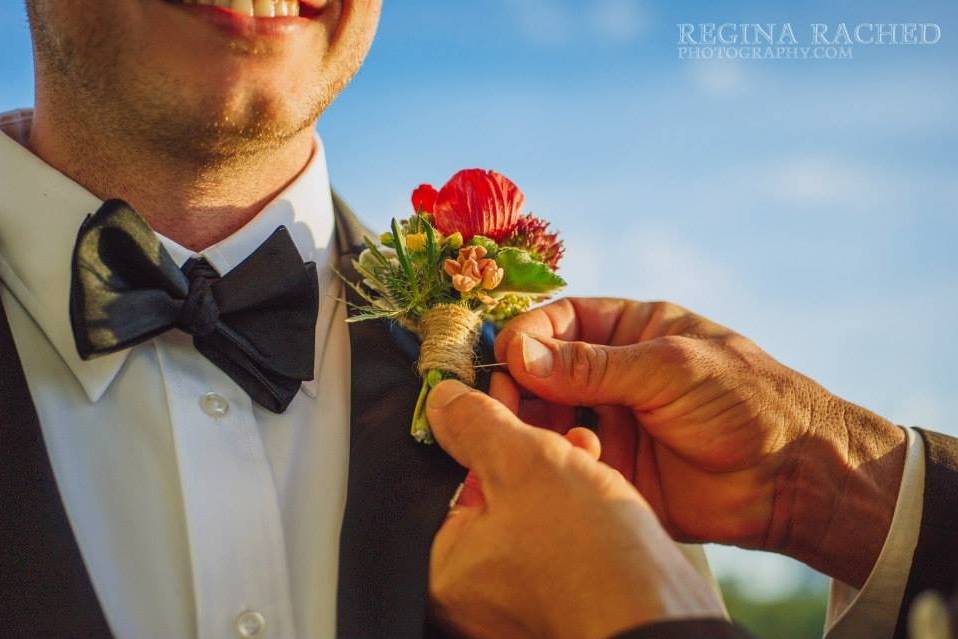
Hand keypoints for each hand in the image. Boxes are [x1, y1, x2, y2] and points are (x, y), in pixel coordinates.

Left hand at [427, 380, 723, 638]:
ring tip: (579, 437)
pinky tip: (594, 467)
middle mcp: (476, 588)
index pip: (448, 478)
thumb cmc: (589, 553)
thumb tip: (443, 399)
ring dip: (553, 461)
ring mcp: (521, 592)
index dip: (474, 426)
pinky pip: (556, 529)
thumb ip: (476, 424)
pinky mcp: (564, 588)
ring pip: (528, 505)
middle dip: (520, 441)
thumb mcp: (524, 462)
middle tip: (536, 402)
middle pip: (490, 490)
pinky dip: (572, 495)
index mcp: (448, 565)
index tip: (494, 392)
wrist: (661, 610)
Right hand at [495, 298, 906, 587]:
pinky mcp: (612, 470)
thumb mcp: (669, 368)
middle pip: (541, 372)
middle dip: (518, 384)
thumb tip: (518, 353)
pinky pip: (567, 461)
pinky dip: (557, 460)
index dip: (527, 336)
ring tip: (536, 435)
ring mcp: (610, 423)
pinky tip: (570, 461)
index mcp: (630, 333)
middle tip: (504, 403)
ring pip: (546, 418)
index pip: (559, 322)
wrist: (793, 478)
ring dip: (533, 424)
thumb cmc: (745, 402)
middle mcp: (612, 376)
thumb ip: (591, 366)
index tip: (506, 357)